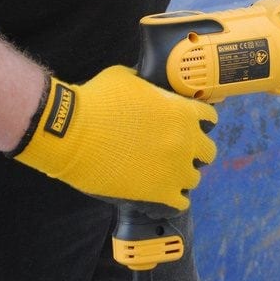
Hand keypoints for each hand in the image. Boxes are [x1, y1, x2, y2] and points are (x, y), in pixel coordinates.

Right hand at [11, 66, 216, 209]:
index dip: (197, 122)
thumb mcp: (125, 78)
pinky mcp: (160, 193)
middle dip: (194, 152)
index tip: (187, 127)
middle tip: (176, 153)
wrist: (71, 131)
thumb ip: (146, 85)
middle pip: (208, 152)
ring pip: (194, 178)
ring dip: (181, 176)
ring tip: (164, 175)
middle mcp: (185, 141)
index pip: (208, 117)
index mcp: (182, 111)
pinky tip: (160, 194)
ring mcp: (175, 169)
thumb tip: (146, 86)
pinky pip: (180, 202)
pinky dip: (172, 199)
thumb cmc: (94, 101)